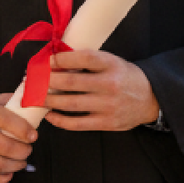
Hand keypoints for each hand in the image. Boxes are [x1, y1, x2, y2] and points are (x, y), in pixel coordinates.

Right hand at [0, 92, 35, 182]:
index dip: (24, 130)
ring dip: (15, 166)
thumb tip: (36, 105)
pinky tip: (9, 173)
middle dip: (22, 151)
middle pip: (4, 146)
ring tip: (21, 162)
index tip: (33, 136)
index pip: (5, 119)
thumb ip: (11, 102)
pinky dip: (2, 179)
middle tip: (28, 150)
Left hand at [41, 49, 159, 131]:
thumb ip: (88, 61)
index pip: (84, 58)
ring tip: (35, 97)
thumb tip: (56, 60)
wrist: (151, 99)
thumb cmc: (125, 76)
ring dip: (49, 100)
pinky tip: (50, 115)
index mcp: (111, 65)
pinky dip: (60, 120)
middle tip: (33, 79)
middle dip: (48, 81)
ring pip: (71, 104)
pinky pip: (77, 124)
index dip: (62, 59)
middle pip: (72, 83)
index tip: (47, 60)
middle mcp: (110, 85)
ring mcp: (108, 106)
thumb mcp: (112, 62)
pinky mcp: (106, 123)